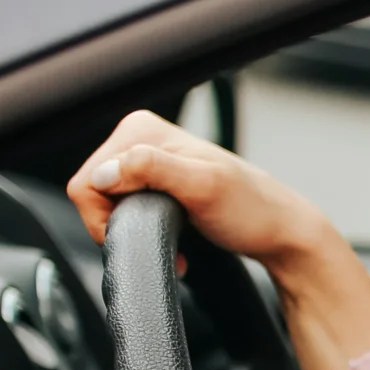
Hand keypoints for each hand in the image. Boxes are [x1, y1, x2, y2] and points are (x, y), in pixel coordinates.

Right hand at [67, 109, 327, 262]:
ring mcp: (148, 162)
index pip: (87, 179)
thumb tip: (107, 172)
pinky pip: (125, 210)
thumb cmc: (253, 210)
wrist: (281, 232)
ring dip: (134, 230)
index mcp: (141, 130)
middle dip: (121, 224)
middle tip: (161, 237)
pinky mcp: (156, 184)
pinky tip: (171, 238)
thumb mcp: (204, 187)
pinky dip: (142, 229)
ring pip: (108, 205)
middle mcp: (140, 140)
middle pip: (94, 194)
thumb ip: (152, 170)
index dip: (106, 216)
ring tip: (171, 239)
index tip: (141, 232)